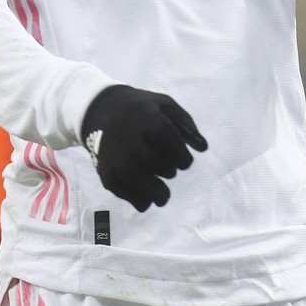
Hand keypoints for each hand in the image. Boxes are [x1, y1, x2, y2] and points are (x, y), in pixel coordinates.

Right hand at [82, 85, 207, 211]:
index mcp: (144, 115)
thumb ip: (186, 125)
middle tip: (171, 171)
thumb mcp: (165, 106)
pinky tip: (147, 199)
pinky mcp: (104, 169)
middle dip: (168, 170)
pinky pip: (120, 189)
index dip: (180, 153)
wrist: (103, 111)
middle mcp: (126, 134)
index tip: (185, 162)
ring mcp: (112, 153)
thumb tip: (203, 147)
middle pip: (151, 159)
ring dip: (153, 192)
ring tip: (163, 196)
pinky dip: (136, 199)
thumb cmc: (142, 110)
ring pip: (133, 177)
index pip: (165, 135)